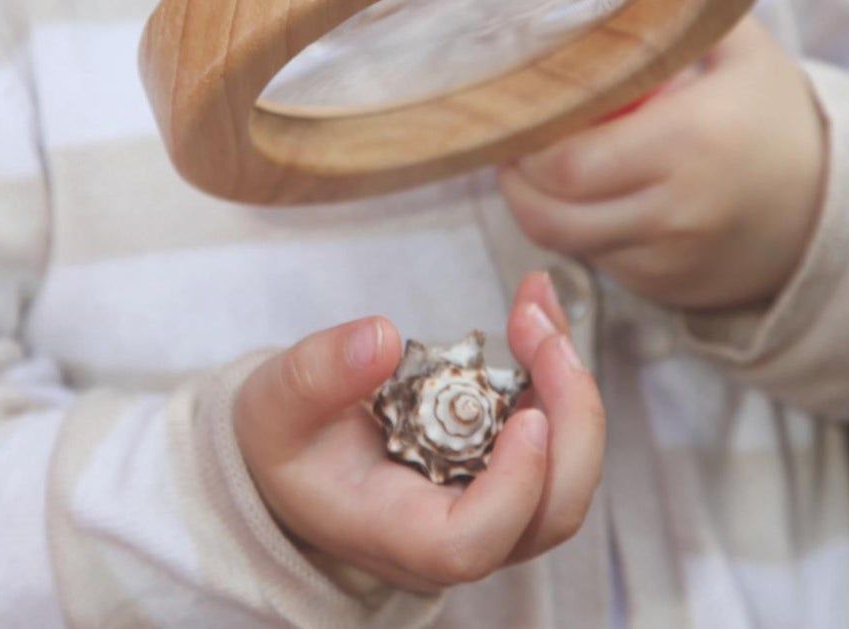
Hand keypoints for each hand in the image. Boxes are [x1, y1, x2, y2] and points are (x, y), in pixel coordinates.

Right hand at [233, 273, 603, 592]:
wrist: (300, 456)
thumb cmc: (287, 441)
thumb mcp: (277, 403)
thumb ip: (319, 373)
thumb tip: (382, 337)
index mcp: (396, 531)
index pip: (472, 543)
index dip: (515, 489)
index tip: (527, 416)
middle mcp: (457, 532)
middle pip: (549, 511)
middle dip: (571, 417)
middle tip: (542, 329)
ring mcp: (491, 504)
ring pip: (566, 472)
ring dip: (570, 385)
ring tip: (536, 304)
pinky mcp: (505, 466)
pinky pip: (556, 432)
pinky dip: (555, 369)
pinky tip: (533, 307)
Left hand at [498, 18, 828, 311]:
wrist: (835, 208)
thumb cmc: (775, 115)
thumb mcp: (743, 49)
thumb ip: (684, 6)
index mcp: (687, 141)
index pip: (566, 163)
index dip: (524, 144)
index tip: (517, 111)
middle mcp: (676, 210)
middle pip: (550, 214)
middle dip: (516, 179)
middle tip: (511, 142)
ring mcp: (671, 260)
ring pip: (567, 243)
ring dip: (539, 207)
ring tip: (534, 166)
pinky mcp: (668, 290)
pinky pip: (599, 263)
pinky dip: (577, 232)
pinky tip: (582, 197)